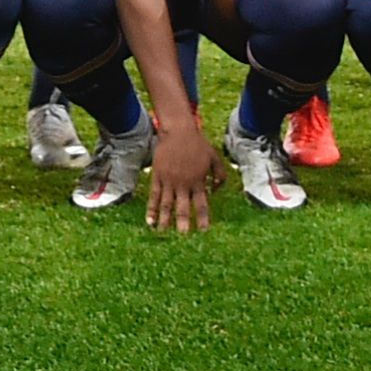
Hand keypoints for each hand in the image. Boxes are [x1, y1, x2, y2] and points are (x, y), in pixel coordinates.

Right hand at [144, 114, 220, 232]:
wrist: (178, 131)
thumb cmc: (198, 145)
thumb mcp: (214, 158)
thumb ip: (220, 175)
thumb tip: (216, 191)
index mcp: (198, 181)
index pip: (201, 205)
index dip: (202, 219)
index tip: (203, 232)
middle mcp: (183, 184)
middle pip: (183, 208)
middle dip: (182, 224)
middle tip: (182, 239)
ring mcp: (169, 181)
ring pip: (166, 205)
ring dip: (165, 221)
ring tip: (163, 235)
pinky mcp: (158, 177)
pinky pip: (154, 196)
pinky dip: (151, 210)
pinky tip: (149, 222)